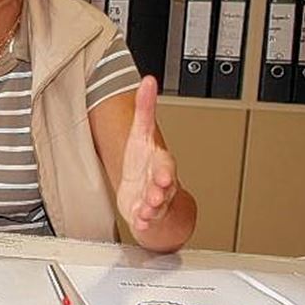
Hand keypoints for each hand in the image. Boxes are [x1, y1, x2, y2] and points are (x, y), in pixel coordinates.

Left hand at [116, 76, 178, 233]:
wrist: (149, 194)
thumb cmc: (144, 163)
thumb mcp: (140, 133)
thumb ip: (144, 109)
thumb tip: (148, 80)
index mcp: (160, 164)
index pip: (165, 165)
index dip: (164, 170)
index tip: (162, 175)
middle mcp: (160, 183)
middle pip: (164, 187)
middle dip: (161, 191)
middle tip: (155, 195)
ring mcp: (154, 201)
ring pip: (156, 205)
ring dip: (151, 208)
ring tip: (144, 210)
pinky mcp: (145, 216)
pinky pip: (147, 221)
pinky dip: (144, 223)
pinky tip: (139, 223)